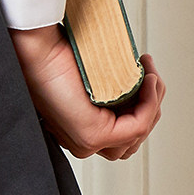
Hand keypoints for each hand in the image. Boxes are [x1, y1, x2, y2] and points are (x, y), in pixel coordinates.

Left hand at [8, 24, 165, 159]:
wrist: (40, 52)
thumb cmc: (58, 61)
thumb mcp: (97, 84)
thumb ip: (116, 97)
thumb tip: (143, 90)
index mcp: (79, 133)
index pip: (124, 136)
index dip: (144, 109)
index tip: (147, 80)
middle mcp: (81, 142)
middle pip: (135, 138)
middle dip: (151, 106)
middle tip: (151, 76)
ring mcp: (87, 142)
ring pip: (139, 133)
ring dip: (153, 101)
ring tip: (150, 75)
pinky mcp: (92, 136)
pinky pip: (137, 126)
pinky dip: (149, 103)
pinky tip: (148, 81)